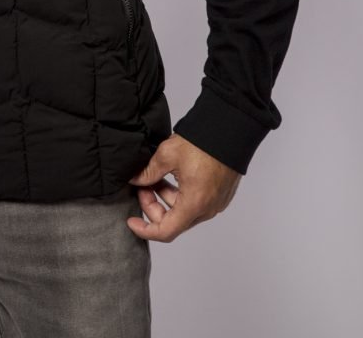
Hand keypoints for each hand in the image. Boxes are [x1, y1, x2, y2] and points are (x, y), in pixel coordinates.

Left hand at [126, 132, 240, 241]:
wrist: (230, 130)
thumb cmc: (203, 142)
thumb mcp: (168, 154)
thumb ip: (148, 172)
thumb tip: (135, 180)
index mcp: (194, 204)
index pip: (165, 231)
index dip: (145, 230)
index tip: (132, 221)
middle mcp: (207, 209)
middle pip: (174, 222)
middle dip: (153, 206)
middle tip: (142, 186)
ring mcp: (215, 203)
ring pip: (184, 212)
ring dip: (166, 199)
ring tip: (155, 177)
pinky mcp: (219, 195)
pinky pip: (195, 203)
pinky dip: (180, 196)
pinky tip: (171, 177)